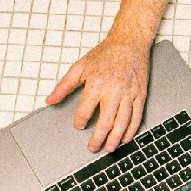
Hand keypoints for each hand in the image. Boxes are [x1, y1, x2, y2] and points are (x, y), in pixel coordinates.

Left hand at [45, 32, 150, 151]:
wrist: (130, 42)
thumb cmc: (106, 53)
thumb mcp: (80, 67)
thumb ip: (64, 86)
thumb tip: (50, 100)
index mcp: (96, 84)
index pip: (85, 111)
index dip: (80, 122)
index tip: (79, 125)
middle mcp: (114, 90)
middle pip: (105, 122)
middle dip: (98, 138)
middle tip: (92, 148)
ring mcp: (129, 93)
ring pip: (122, 122)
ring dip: (114, 138)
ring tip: (109, 148)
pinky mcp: (140, 94)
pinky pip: (137, 116)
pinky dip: (131, 130)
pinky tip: (125, 138)